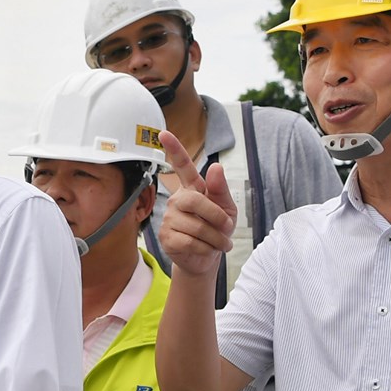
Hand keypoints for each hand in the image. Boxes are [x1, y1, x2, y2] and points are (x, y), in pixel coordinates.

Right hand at [158, 132, 236, 276]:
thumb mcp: (227, 207)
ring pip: (196, 226)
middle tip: (228, 227)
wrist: (207, 257)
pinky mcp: (166, 238)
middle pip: (195, 201)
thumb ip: (220, 189)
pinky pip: (189, 242)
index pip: (182, 166)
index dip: (174, 149)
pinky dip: (205, 249)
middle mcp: (177, 200)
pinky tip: (206, 250)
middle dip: (216, 216)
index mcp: (192, 189)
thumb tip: (215, 167)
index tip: (163, 133)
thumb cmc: (217, 228)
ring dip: (215, 238)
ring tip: (220, 243)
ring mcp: (169, 219)